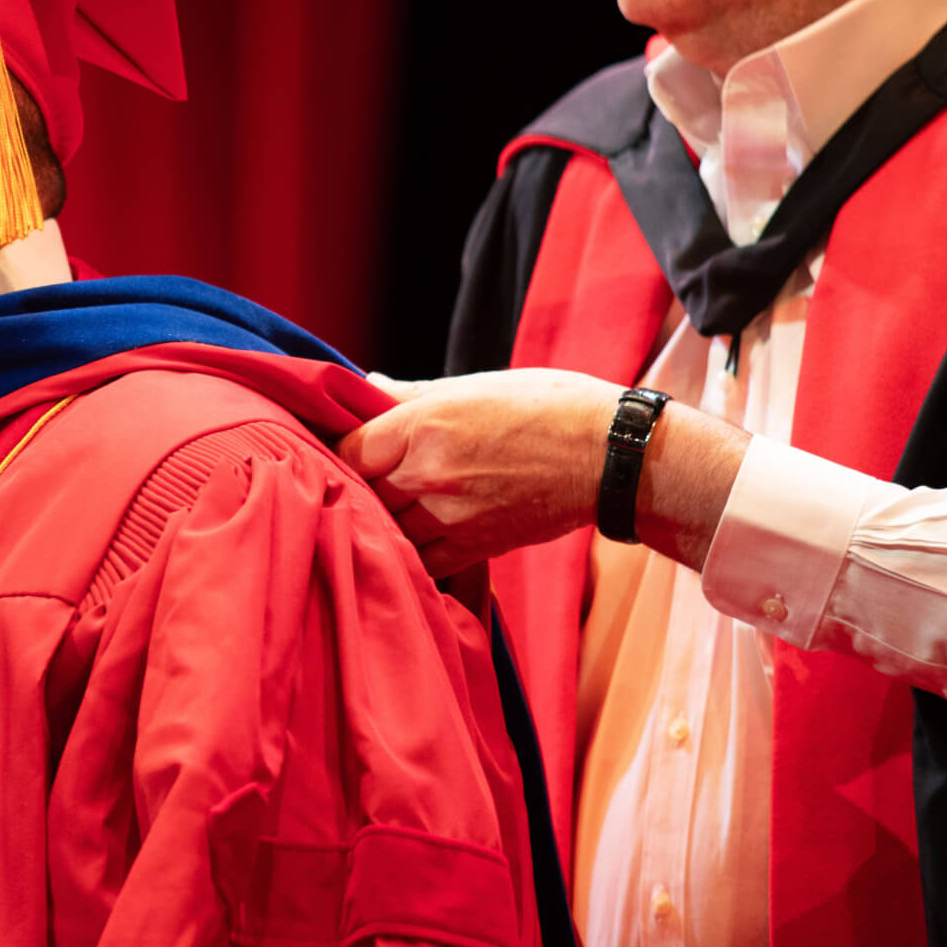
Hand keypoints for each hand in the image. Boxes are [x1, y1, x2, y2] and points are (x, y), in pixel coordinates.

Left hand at [337, 368, 620, 575]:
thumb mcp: (473, 385)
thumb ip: (411, 394)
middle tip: (362, 477)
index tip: (345, 447)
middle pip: (361, 490)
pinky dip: (410, 552)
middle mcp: (428, 474)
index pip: (347, 448)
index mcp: (423, 425)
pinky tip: (413, 539)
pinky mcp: (475, 547)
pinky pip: (421, 561)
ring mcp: (450, 516)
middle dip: (358, 484)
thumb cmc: (545, 406)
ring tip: (387, 507)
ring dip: (382, 520)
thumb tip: (369, 385)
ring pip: (387, 528)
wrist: (607, 455)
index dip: (338, 448)